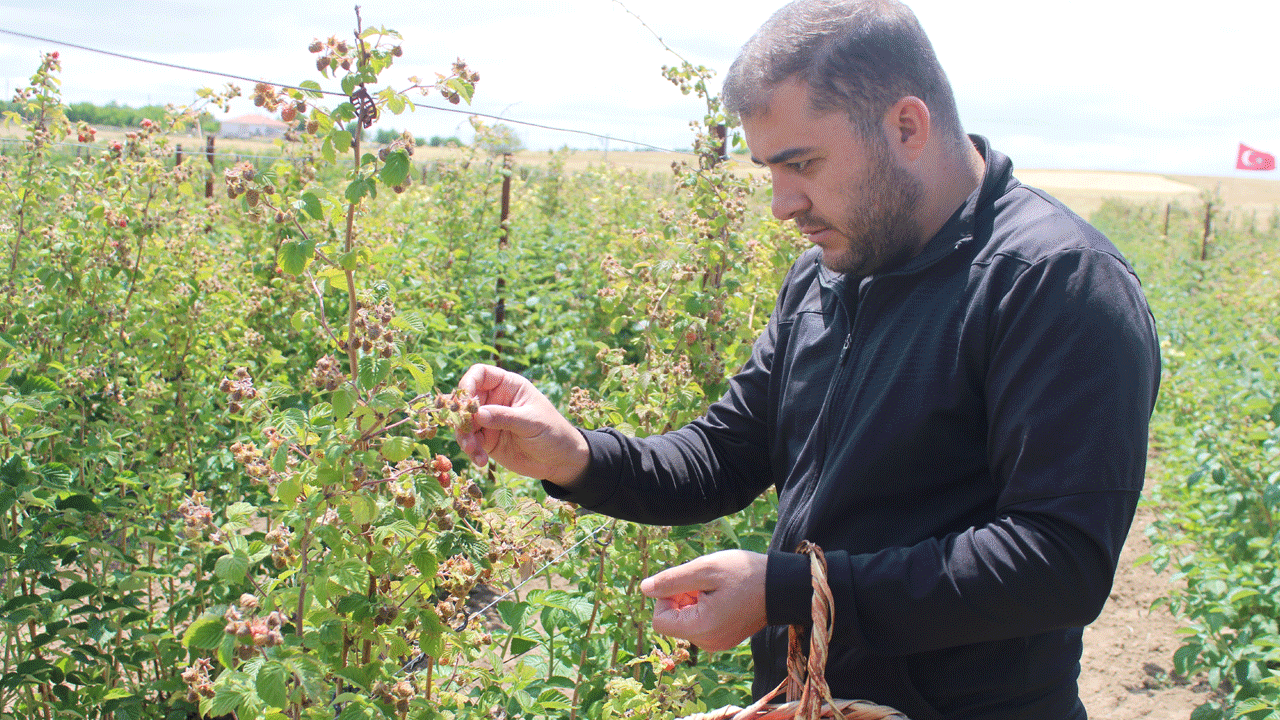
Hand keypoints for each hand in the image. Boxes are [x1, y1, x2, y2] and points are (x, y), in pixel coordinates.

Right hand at [455, 364, 588, 486]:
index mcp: (508, 386)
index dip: (468, 383)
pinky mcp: (487, 441)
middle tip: (466, 431)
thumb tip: (477, 413)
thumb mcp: (531, 422)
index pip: (480, 374)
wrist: (560, 461)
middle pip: (466, 400)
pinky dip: (471, 451)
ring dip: (464, 437)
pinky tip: (481, 461)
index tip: (465, 401)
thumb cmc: (552, 432)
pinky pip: (470, 442)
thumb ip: (505, 417)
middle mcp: (495, 400)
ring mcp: (489, 421)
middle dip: (462, 416)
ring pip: (464, 423)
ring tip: (474, 451)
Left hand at [641, 550, 767, 651]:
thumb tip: (644, 589)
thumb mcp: (705, 569)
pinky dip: (704, 608)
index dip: (666, 598)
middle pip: (673, 622)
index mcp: (701, 628)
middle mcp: (707, 643)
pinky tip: (722, 596)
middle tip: (704, 582)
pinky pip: (701, 625)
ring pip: (686, 622)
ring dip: (692, 602)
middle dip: (681, 598)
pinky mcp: (725, 639)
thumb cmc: (744, 574)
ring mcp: (717, 643)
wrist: (782, 586)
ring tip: (716, 588)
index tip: (686, 583)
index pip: (660, 620)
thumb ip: (671, 581)